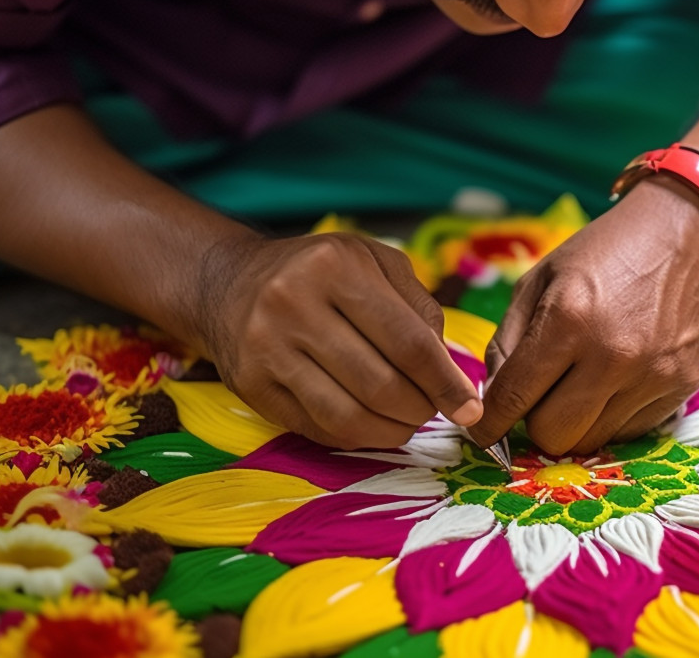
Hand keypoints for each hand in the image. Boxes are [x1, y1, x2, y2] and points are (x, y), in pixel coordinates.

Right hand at [192, 232, 482, 448]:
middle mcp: (293, 304)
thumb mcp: (374, 262)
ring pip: (348, 415)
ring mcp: (266, 348)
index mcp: (335, 267)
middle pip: (380, 384)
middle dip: (421, 408)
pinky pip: (316, 428)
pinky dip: (357, 436)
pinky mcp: (250, 385)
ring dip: (391, 430)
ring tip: (409, 421)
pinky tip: (375, 425)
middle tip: (436, 410)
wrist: (228, 283)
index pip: (408, 341)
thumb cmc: (319, 271)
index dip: (446, 382)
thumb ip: (419, 306)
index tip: (471, 408)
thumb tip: (450, 370)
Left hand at [469, 178, 698, 453]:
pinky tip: (616, 379)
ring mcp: (654, 375)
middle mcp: (614, 354)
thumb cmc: (604, 252)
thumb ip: (508, 342)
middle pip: (552, 435)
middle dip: (535, 422)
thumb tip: (492, 400)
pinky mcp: (683, 386)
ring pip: (591, 441)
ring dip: (576, 420)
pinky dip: (612, 415)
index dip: (489, 423)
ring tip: (581, 381)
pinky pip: (630, 431)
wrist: (688, 232)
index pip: (513, 399)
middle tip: (540, 396)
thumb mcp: (540, 279)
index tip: (482, 431)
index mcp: (568, 318)